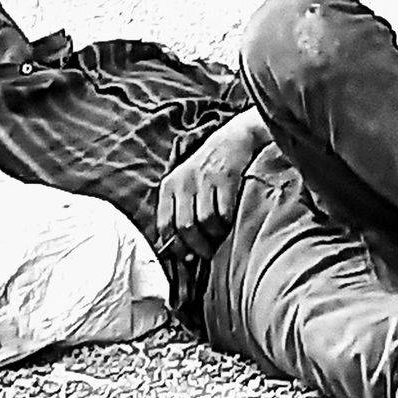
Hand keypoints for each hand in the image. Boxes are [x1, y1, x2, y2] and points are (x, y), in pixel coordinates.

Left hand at [155, 125, 257, 261]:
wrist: (232, 140)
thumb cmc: (206, 170)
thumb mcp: (184, 184)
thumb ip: (177, 210)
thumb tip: (178, 248)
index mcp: (168, 186)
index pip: (164, 224)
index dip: (175, 246)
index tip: (186, 258)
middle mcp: (183, 182)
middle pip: (184, 226)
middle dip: (196, 246)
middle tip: (206, 254)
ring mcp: (204, 179)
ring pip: (204, 221)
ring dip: (214, 237)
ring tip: (219, 240)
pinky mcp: (225, 177)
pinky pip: (224, 211)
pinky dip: (227, 223)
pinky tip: (229, 224)